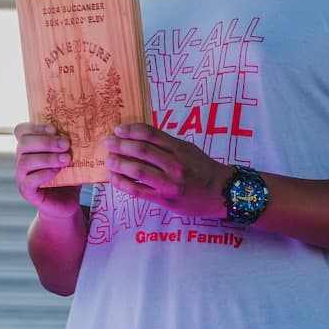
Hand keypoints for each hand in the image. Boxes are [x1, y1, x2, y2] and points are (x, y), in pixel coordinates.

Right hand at [14, 122, 81, 219]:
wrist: (66, 203)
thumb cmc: (68, 176)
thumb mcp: (70, 157)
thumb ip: (70, 145)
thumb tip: (82, 131)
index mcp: (29, 147)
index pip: (22, 131)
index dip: (36, 127)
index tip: (55, 129)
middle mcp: (21, 159)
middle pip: (24, 144)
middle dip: (46, 142)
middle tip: (66, 144)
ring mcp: (22, 176)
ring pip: (25, 162)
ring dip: (47, 158)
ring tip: (66, 159)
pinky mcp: (27, 191)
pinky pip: (30, 180)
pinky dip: (44, 174)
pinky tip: (57, 171)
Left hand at [103, 123, 231, 217]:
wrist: (220, 193)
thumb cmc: (203, 169)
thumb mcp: (188, 149)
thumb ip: (167, 144)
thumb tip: (139, 138)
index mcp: (180, 148)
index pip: (151, 134)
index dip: (131, 130)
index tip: (118, 129)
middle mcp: (174, 165)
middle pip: (141, 150)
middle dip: (120, 145)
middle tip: (108, 143)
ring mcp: (168, 183)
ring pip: (137, 170)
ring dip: (118, 163)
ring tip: (108, 160)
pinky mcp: (164, 199)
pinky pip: (137, 190)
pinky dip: (122, 183)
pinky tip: (113, 178)